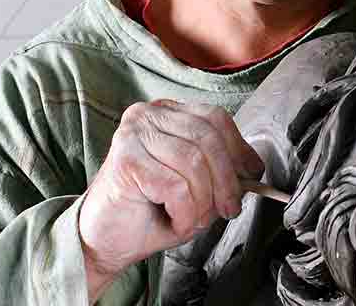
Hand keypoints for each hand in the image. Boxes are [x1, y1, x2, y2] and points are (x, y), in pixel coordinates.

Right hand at [78, 100, 263, 301]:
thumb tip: (252, 169)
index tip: (252, 175)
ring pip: (194, 163)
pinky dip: (185, 212)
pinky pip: (176, 186)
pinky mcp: (125, 160)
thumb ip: (220, 169)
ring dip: (204, 201)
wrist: (103, 241)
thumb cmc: (148, 210)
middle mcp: (148, 115)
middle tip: (229, 208)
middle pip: (208, 138)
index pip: (216, 118)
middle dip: (227, 180)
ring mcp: (134, 134)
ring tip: (195, 219)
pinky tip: (176, 221)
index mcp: (168, 113)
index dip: (239, 148)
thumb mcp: (196, 183)